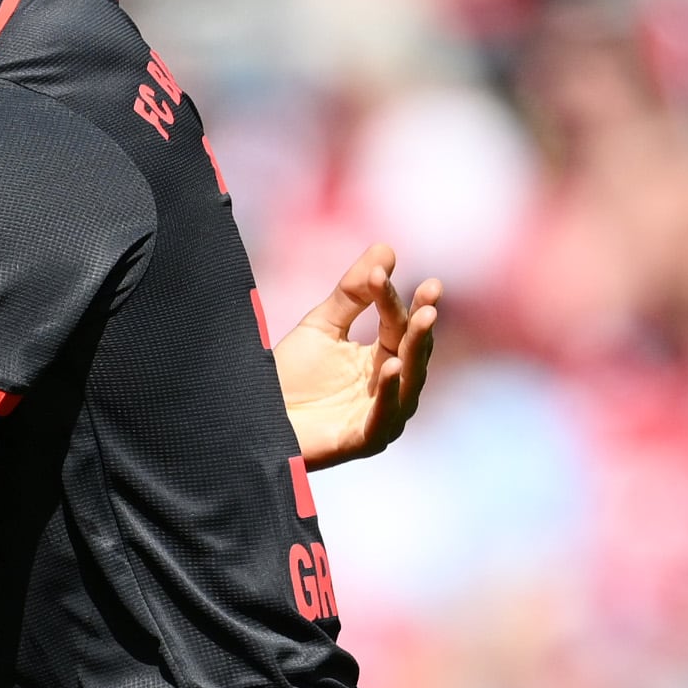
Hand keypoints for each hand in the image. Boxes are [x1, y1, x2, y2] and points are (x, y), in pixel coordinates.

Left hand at [274, 243, 439, 470]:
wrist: (255, 417)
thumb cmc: (290, 376)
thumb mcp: (321, 326)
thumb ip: (352, 292)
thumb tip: (386, 247)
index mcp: (383, 358)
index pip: (397, 324)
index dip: (394, 297)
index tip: (383, 269)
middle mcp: (391, 387)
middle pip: (413, 351)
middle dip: (422, 322)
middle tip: (431, 293)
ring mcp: (382, 415)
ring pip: (409, 382)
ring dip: (416, 351)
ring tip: (420, 320)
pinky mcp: (366, 440)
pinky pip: (384, 417)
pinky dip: (390, 393)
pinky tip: (391, 367)